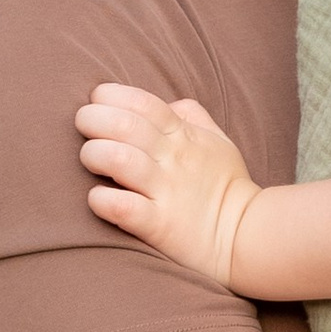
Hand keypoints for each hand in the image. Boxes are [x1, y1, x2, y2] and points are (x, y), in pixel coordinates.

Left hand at [76, 83, 260, 291]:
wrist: (247, 236)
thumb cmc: (227, 186)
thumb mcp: (218, 141)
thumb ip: (193, 116)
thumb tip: (167, 101)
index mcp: (184, 135)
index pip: (143, 101)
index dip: (112, 95)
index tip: (97, 101)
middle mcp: (174, 159)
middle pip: (124, 125)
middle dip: (92, 118)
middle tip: (83, 126)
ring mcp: (167, 192)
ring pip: (118, 160)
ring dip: (94, 155)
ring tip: (90, 161)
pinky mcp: (160, 225)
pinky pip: (122, 208)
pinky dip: (102, 200)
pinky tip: (98, 198)